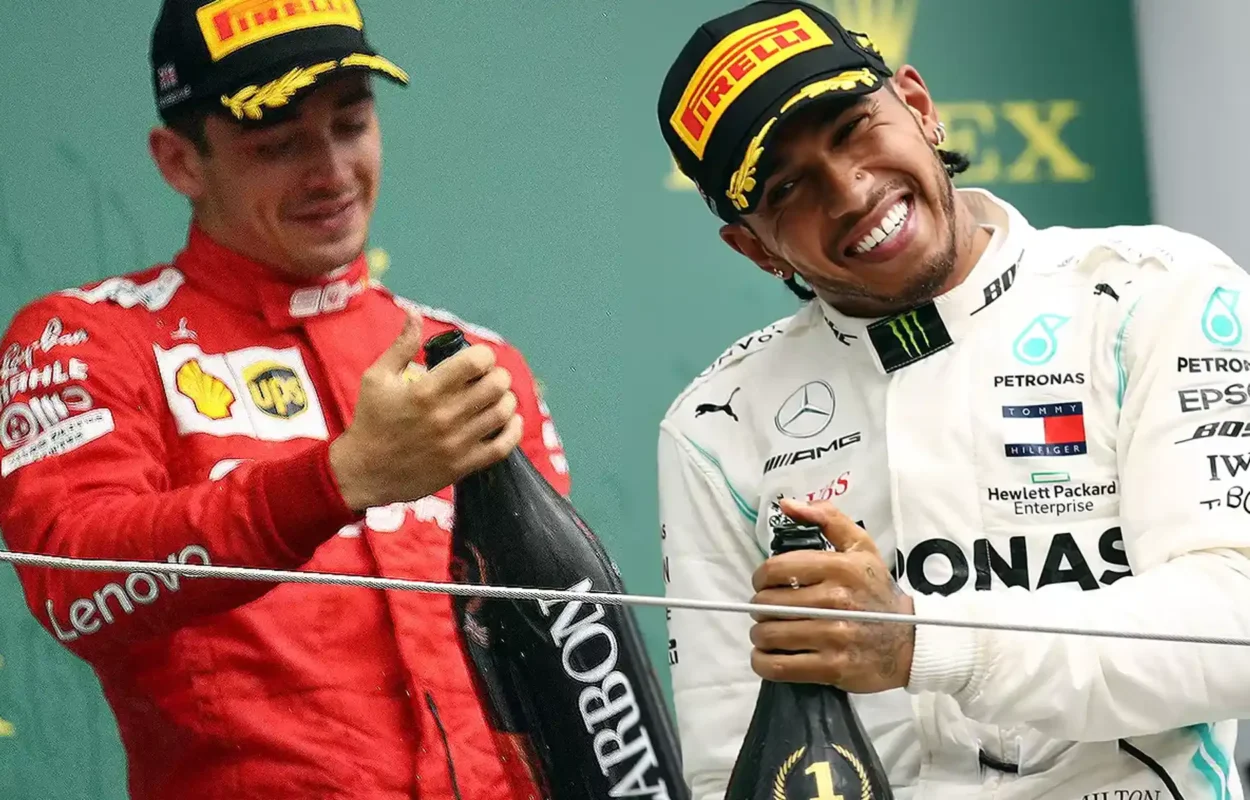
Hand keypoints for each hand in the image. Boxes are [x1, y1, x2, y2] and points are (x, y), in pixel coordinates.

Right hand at [329, 314, 522, 510]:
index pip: (475, 362)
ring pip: (502, 413)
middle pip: (495, 386)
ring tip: (497, 397)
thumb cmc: (371, 420)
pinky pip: (502, 446)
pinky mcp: (462, 466)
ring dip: (506, 399)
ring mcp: (456, 443)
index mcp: (425, 391)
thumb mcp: (377, 377)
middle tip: (490, 377)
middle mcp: (445, 416)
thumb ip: (401, 345)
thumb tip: (415, 313)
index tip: (478, 358)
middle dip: (498, 375)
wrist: (364, 472)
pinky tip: (508, 421)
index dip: (484, 355)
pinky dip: (513, 430)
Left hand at [749, 498, 914, 692]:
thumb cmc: (877, 592)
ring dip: (760, 635)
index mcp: (839, 567)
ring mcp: (834, 636)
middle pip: (768, 604)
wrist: (909, 642)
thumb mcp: (860, 547)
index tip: (764, 584)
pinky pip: (779, 666)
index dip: (760, 577)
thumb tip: (787, 504)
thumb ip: (827, 518)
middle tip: (768, 611)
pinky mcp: (832, 668)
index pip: (776, 570)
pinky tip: (766, 656)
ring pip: (769, 635)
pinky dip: (763, 662)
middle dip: (760, 608)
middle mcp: (835, 600)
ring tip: (767, 633)